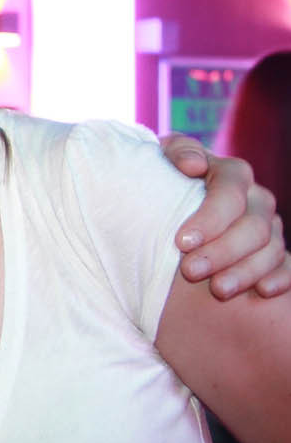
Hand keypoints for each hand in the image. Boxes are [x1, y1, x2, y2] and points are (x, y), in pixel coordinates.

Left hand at [161, 134, 289, 298]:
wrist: (170, 199)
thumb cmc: (166, 177)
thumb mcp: (164, 156)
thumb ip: (178, 152)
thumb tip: (195, 165)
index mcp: (233, 173)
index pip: (230, 193)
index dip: (210, 219)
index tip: (181, 242)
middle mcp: (257, 199)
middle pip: (253, 227)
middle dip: (222, 252)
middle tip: (190, 271)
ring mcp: (269, 226)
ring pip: (271, 250)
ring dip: (246, 271)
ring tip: (218, 289)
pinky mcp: (273, 251)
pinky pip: (288, 265)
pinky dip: (280, 277)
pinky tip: (263, 290)